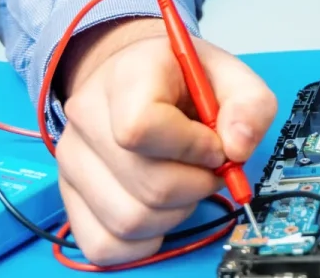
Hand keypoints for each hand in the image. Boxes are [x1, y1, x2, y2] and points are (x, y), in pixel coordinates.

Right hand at [53, 17, 277, 264]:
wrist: (133, 78)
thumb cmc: (180, 79)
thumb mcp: (228, 75)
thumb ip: (249, 104)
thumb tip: (238, 148)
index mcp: (127, 75)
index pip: (141, 128)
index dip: (191, 147)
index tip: (213, 144)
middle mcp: (87, 116)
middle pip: (148, 184)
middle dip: (197, 185)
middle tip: (208, 167)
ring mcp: (72, 159)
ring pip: (129, 221)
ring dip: (175, 213)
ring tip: (185, 183)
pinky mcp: (69, 195)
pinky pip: (104, 244)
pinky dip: (144, 241)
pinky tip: (161, 210)